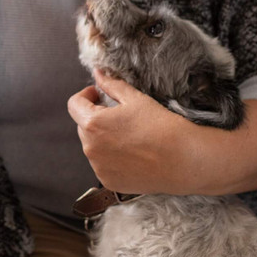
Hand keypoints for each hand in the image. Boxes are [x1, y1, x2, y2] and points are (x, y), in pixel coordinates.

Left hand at [67, 69, 193, 194]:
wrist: (183, 160)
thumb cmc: (161, 127)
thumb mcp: (135, 99)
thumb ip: (111, 85)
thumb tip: (98, 74)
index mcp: (93, 123)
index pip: (74, 105)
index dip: (85, 96)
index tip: (98, 95)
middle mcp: (90, 148)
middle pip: (83, 126)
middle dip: (96, 117)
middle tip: (119, 116)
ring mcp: (98, 167)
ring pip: (92, 146)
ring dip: (102, 138)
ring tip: (129, 136)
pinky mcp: (108, 181)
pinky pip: (102, 164)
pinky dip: (110, 157)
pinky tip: (132, 153)